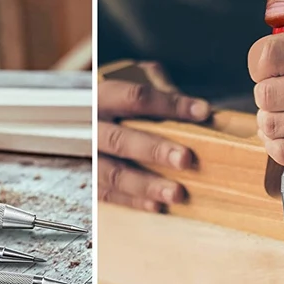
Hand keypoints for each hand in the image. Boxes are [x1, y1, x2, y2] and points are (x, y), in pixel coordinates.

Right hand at [98, 62, 210, 210]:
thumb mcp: (132, 77)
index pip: (136, 97)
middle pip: (120, 139)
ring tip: (176, 192)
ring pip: (114, 173)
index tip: (202, 111)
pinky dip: (134, 201)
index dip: (170, 104)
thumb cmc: (117, 96)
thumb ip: (159, 86)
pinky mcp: (90, 180)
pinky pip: (109, 194)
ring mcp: (88, 156)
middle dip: (154, 150)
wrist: (81, 113)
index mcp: (101, 95)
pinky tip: (158, 205)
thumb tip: (197, 107)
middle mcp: (90, 127)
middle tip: (185, 159)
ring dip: (146, 184)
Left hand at [248, 0, 283, 181]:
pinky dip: (277, 146)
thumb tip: (276, 6)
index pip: (266, 55)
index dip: (258, 66)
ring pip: (271, 124)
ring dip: (271, 123)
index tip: (270, 70)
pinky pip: (281, 151)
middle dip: (265, 98)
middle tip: (283, 97)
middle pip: (265, 94)